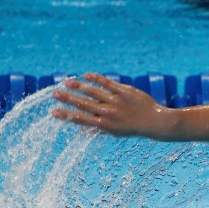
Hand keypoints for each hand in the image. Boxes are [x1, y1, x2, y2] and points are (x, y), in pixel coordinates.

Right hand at [52, 72, 174, 138]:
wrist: (155, 122)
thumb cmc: (134, 127)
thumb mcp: (116, 132)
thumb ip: (100, 128)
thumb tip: (83, 129)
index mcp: (105, 125)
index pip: (82, 119)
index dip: (66, 115)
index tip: (53, 112)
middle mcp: (109, 113)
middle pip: (84, 104)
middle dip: (68, 99)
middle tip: (54, 94)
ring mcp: (116, 101)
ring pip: (93, 92)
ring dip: (78, 86)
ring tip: (66, 83)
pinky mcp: (124, 91)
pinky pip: (107, 83)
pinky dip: (96, 78)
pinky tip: (86, 75)